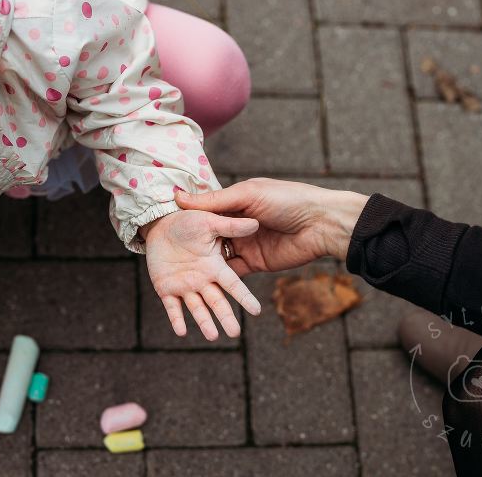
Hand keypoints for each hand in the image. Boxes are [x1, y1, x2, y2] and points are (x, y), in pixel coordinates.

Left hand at [142, 210, 261, 340]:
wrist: (161, 224)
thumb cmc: (187, 221)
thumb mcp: (209, 222)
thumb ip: (230, 227)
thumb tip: (255, 223)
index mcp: (214, 266)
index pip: (233, 285)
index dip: (244, 298)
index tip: (257, 311)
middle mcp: (202, 280)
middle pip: (217, 302)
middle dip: (225, 317)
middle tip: (235, 333)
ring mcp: (185, 286)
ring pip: (197, 308)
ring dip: (204, 322)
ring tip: (212, 337)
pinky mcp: (166, 288)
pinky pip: (172, 307)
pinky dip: (176, 319)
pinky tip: (181, 332)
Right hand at [174, 178, 369, 274]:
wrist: (320, 224)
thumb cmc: (287, 200)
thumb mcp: (247, 195)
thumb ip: (213, 201)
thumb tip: (178, 197)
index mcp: (234, 204)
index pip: (204, 213)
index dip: (185, 221)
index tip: (160, 228)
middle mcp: (237, 225)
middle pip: (208, 238)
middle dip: (189, 247)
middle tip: (163, 256)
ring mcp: (245, 245)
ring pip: (218, 258)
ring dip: (202, 266)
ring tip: (176, 275)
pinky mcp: (255, 264)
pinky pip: (233, 274)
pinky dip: (219, 281)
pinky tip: (198, 286)